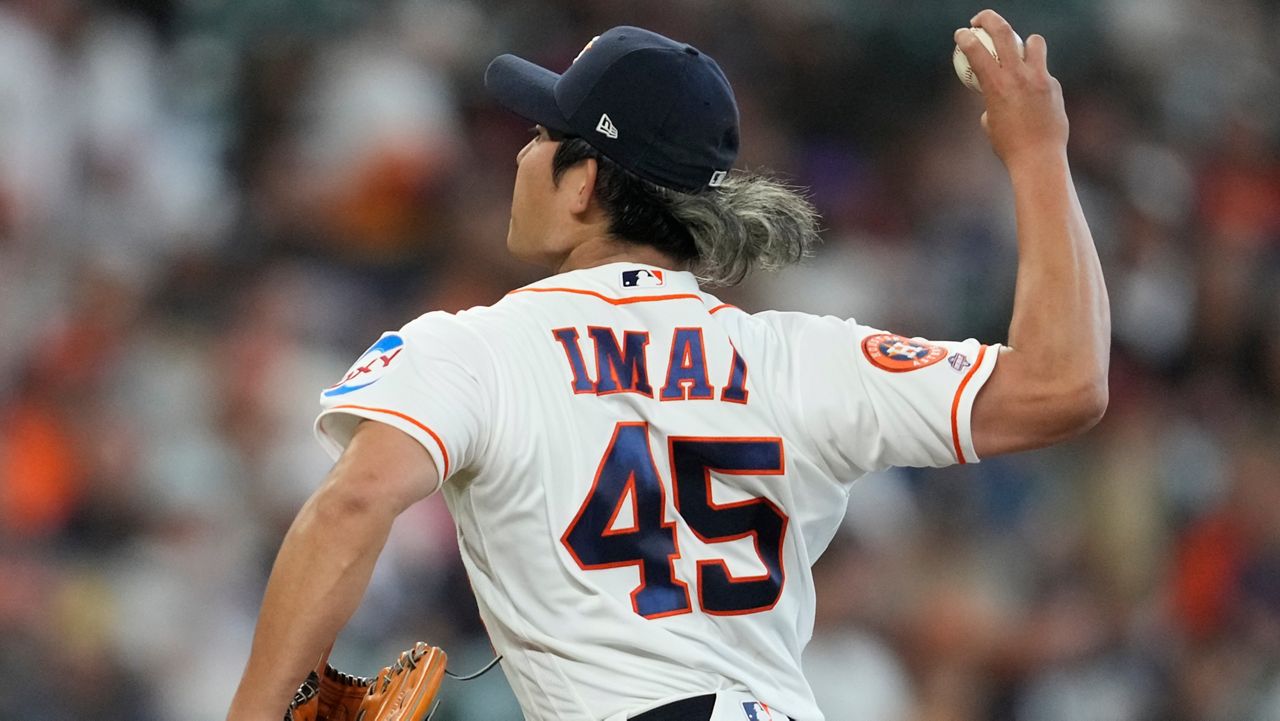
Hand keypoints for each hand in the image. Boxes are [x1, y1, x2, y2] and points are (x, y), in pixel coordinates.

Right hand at [956, 10, 1067, 167]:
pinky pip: (1043, 72)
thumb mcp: (989, 122)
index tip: (961, 33)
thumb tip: (994, 95)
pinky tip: (1034, 98)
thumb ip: (991, 101)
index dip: (965, 37)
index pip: (976, 50)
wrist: (1038, 158)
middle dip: (989, 19)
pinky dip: (1035, 78)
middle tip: (980, 20)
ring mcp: (1039, 78)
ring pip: (1034, 42)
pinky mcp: (1054, 86)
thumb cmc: (1008, 146)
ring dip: (1025, 42)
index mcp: (995, 85)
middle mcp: (1018, 75)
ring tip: (1020, 52)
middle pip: (1004, 32)